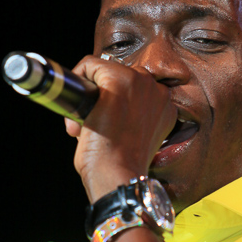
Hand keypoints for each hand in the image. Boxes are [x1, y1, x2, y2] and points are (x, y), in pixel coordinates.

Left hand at [64, 55, 176, 202]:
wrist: (118, 177)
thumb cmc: (122, 166)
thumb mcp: (137, 138)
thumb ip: (132, 118)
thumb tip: (105, 106)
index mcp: (165, 106)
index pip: (135, 90)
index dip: (114, 106)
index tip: (104, 127)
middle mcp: (157, 90)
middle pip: (120, 77)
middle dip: (100, 99)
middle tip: (90, 128)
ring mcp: (139, 83)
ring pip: (103, 70)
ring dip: (88, 95)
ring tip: (82, 127)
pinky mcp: (117, 80)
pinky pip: (90, 65)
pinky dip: (77, 81)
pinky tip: (76, 112)